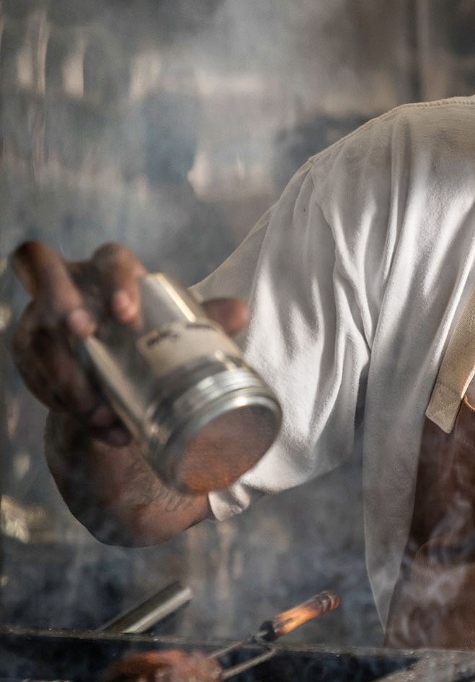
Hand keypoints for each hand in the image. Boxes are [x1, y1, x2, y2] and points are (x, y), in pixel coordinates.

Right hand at [11, 241, 248, 446]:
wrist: (113, 366)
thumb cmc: (148, 334)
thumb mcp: (174, 328)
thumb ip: (206, 320)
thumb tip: (241, 312)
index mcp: (111, 269)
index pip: (109, 257)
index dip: (114, 278)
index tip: (127, 314)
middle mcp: (68, 282)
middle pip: (41, 265)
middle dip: (60, 300)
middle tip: (84, 335)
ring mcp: (40, 315)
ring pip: (38, 334)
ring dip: (68, 376)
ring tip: (104, 411)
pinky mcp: (28, 350)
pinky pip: (35, 374)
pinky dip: (67, 403)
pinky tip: (98, 424)